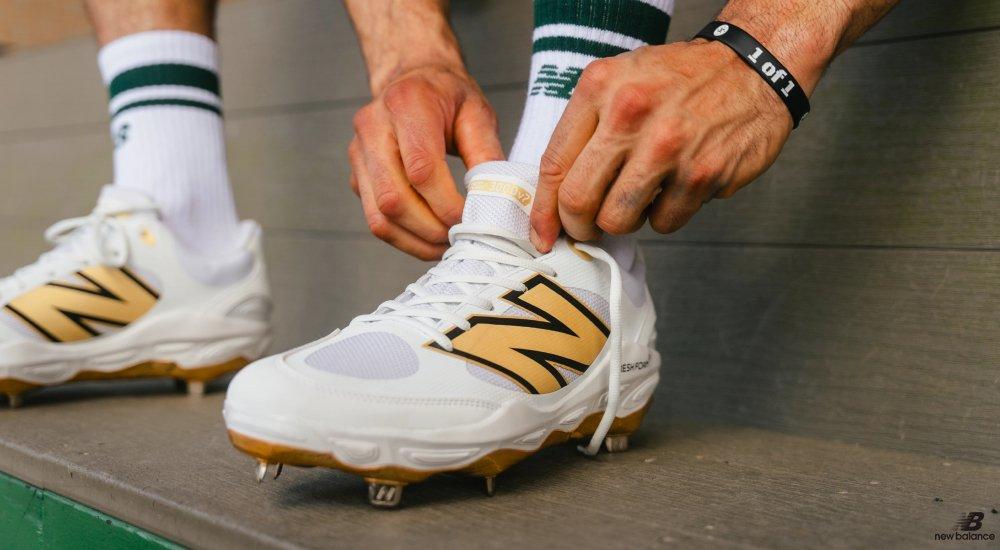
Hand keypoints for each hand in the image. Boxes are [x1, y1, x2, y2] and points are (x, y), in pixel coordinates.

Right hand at [350, 65, 502, 259]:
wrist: (411, 78)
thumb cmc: (447, 96)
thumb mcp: (477, 112)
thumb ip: (487, 153)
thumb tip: (495, 200)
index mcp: (406, 104)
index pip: (421, 169)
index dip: (447, 204)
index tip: (474, 218)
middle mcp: (372, 127)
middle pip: (394, 198)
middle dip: (432, 229)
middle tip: (463, 238)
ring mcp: (358, 154)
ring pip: (379, 216)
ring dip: (416, 241)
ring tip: (447, 246)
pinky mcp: (357, 176)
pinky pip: (375, 219)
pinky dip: (404, 238)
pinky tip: (430, 240)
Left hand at [530, 39, 794, 250]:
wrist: (754, 68)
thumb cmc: (679, 80)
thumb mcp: (620, 80)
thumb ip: (585, 128)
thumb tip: (554, 196)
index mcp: (600, 88)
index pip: (554, 164)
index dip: (544, 210)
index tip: (542, 234)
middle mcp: (630, 114)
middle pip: (579, 200)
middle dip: (580, 226)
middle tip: (589, 227)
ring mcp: (668, 146)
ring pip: (619, 219)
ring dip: (625, 221)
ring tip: (639, 197)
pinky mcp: (703, 173)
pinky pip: (665, 222)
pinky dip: (666, 214)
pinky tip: (676, 185)